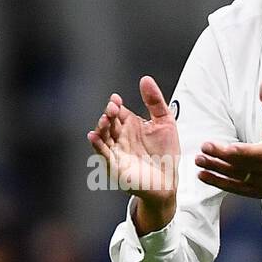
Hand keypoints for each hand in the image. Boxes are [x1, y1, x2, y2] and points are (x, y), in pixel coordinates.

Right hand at [87, 76, 179, 232]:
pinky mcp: (115, 166)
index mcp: (131, 126)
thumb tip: (145, 78)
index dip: (115, 105)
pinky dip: (97, 145)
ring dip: (101, 128)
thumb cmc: (166, 154)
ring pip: (103, 136)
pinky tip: (94, 136)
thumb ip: (155, 101)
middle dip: (109, 114)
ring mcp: (116, 152)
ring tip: (105, 119)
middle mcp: (121, 138)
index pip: (119, 112)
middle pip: (109, 122)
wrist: (168, 183)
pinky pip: (103, 154)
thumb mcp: (165, 122)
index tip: (116, 99)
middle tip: (112, 108)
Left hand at [194, 80, 261, 200]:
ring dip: (214, 169)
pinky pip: (231, 188)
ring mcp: (256, 182)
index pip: (254, 153)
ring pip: (233, 176)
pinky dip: (216, 182)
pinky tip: (202, 176)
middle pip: (239, 164)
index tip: (227, 147)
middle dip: (220, 157)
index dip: (241, 151)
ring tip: (199, 161)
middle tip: (204, 149)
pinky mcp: (250, 191)